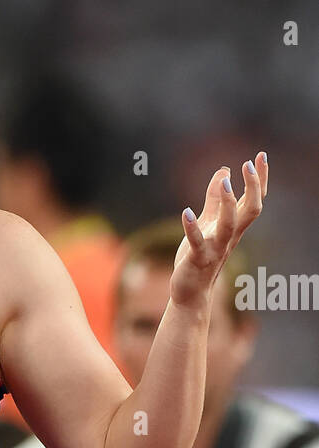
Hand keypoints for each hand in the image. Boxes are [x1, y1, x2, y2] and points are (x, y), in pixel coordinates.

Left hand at [170, 152, 267, 309]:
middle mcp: (230, 236)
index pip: (254, 200)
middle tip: (248, 164)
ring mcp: (215, 247)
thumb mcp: (208, 223)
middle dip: (253, 187)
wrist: (190, 291)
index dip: (260, 179)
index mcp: (234, 227)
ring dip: (229, 203)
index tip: (261, 156)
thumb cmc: (200, 256)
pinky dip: (192, 227)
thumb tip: (224, 172)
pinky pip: (197, 242)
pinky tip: (185, 212)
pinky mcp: (197, 258)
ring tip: (226, 180)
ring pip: (229, 225)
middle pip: (251, 210)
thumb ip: (214, 199)